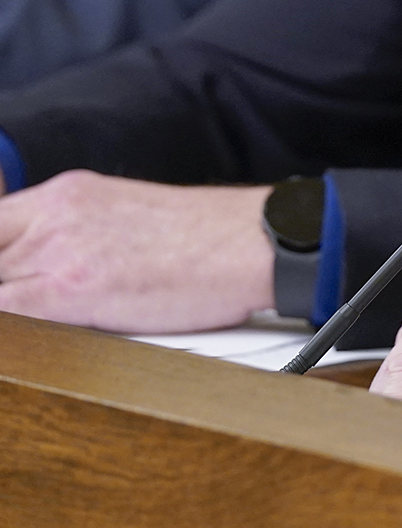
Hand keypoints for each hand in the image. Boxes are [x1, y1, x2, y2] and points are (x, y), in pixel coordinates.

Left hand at [0, 170, 273, 331]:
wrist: (252, 243)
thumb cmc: (207, 238)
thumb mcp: (127, 214)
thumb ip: (75, 234)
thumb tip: (45, 271)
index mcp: (66, 193)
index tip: (12, 275)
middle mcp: (54, 214)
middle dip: (6, 281)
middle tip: (31, 297)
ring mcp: (57, 250)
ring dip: (13, 304)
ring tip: (60, 313)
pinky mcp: (69, 291)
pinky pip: (6, 315)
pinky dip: (16, 333)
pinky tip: (46, 334)